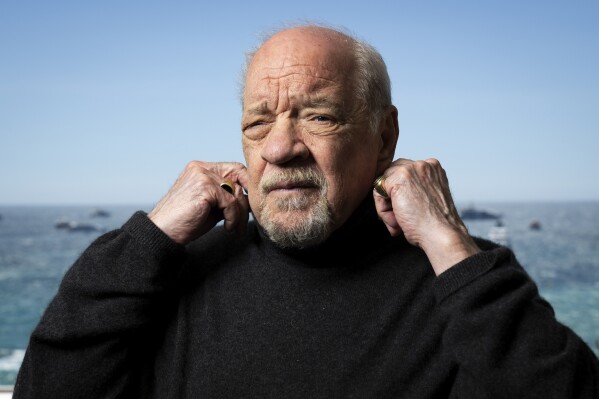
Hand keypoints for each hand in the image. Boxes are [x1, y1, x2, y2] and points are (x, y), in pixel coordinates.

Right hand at [148, 161, 249, 244]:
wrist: (162, 232)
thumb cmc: (184, 222)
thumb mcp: (209, 205)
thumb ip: (225, 197)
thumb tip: (248, 199)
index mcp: (200, 168)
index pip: (233, 168)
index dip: (246, 185)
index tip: (249, 206)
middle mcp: (201, 168)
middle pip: (239, 176)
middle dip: (245, 201)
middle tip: (244, 222)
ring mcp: (202, 176)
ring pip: (236, 192)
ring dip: (241, 214)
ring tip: (234, 228)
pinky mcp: (204, 188)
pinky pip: (231, 203)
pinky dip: (233, 218)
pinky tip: (227, 227)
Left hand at [373, 158, 479, 274]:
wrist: (440, 233)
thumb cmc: (435, 224)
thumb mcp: (427, 198)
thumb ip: (413, 189)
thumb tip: (389, 191)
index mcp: (432, 168)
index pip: (403, 172)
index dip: (397, 194)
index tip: (402, 212)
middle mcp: (423, 164)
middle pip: (391, 175)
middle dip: (389, 197)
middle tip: (396, 219)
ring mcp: (411, 169)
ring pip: (383, 184)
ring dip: (385, 206)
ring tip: (396, 223)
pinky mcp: (399, 178)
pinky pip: (378, 191)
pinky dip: (382, 209)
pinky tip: (395, 221)